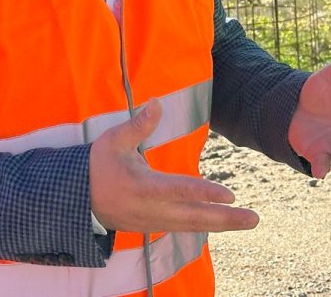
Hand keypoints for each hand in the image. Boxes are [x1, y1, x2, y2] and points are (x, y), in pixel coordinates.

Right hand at [88, 99, 259, 232]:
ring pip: (193, 225)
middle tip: (254, 219)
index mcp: (142, 187)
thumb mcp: (113, 140)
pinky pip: (186, 227)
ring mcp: (154, 221)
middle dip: (226, 218)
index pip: (179, 190)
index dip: (204, 193)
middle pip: (194, 217)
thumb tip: (157, 102)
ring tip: (250, 221)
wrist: (76, 200)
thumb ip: (138, 123)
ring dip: (223, 224)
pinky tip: (227, 223)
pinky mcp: (155, 225)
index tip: (229, 195)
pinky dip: (207, 226)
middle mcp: (152, 209)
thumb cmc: (97, 166)